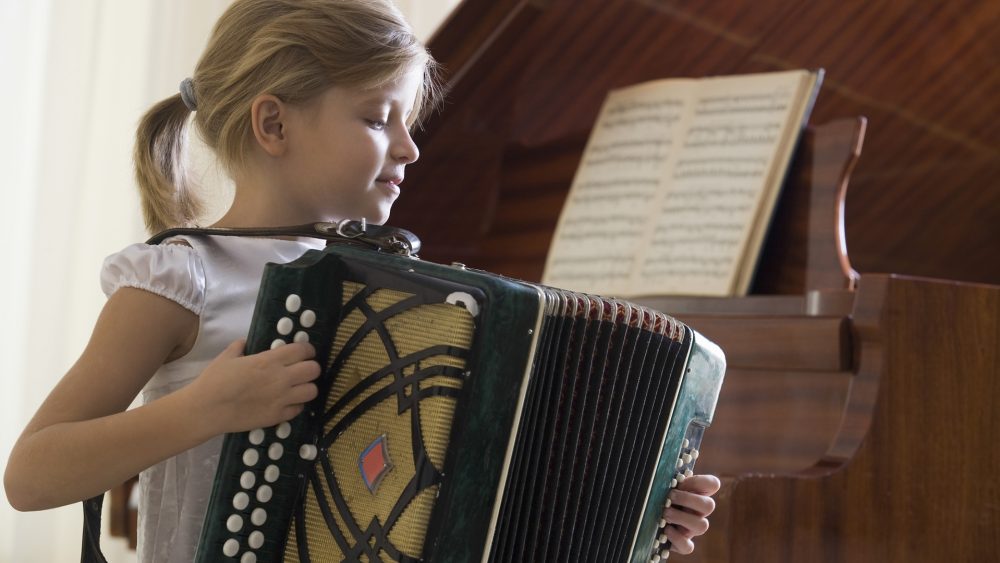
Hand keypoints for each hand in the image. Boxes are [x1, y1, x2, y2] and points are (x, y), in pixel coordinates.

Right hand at [188, 339, 320, 433]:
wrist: (206, 409)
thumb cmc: (214, 380)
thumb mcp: (227, 357)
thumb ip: (240, 347)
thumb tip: (245, 343)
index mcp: (269, 360)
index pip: (303, 350)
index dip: (308, 350)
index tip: (305, 352)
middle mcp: (281, 378)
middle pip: (314, 370)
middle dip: (311, 368)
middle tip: (303, 370)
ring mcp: (281, 399)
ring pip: (312, 391)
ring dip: (307, 387)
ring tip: (298, 388)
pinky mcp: (277, 416)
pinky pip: (299, 409)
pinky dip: (296, 405)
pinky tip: (286, 403)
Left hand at [664, 474, 720, 554]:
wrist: (647, 520)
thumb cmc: (657, 496)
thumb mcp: (663, 484)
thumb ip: (668, 478)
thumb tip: (663, 467)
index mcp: (696, 493)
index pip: (713, 484)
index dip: (699, 482)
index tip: (682, 481)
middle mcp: (698, 512)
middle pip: (709, 505)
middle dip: (688, 500)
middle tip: (670, 497)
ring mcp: (692, 529)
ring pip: (702, 526)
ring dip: (682, 518)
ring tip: (665, 514)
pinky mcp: (683, 544)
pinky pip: (688, 546)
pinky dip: (677, 539)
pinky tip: (666, 531)